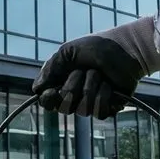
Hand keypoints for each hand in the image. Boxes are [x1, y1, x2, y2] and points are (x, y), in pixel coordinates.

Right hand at [32, 16, 159, 117]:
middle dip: (73, 87)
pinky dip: (104, 94)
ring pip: (83, 109)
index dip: (48, 100)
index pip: (47, 102)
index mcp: (61, 84)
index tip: (53, 90)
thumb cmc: (95, 47)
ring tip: (99, 73)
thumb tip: (36, 89)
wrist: (122, 48)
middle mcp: (74, 97)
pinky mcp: (108, 108)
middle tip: (82, 71)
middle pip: (64, 108)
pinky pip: (100, 111)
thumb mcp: (67, 52)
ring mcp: (91, 104)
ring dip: (91, 86)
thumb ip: (50, 68)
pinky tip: (110, 84)